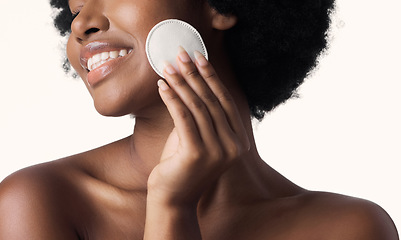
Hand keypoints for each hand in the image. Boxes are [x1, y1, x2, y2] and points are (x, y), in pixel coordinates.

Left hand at [147, 47, 249, 206]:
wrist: (172, 199)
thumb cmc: (181, 166)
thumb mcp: (196, 137)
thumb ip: (200, 116)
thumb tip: (190, 82)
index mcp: (238, 142)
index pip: (225, 101)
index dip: (211, 76)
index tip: (199, 56)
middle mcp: (233, 146)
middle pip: (212, 101)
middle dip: (195, 74)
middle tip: (181, 54)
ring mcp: (217, 151)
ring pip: (197, 107)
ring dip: (181, 83)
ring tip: (167, 67)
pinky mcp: (197, 154)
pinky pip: (183, 118)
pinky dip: (172, 99)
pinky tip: (162, 86)